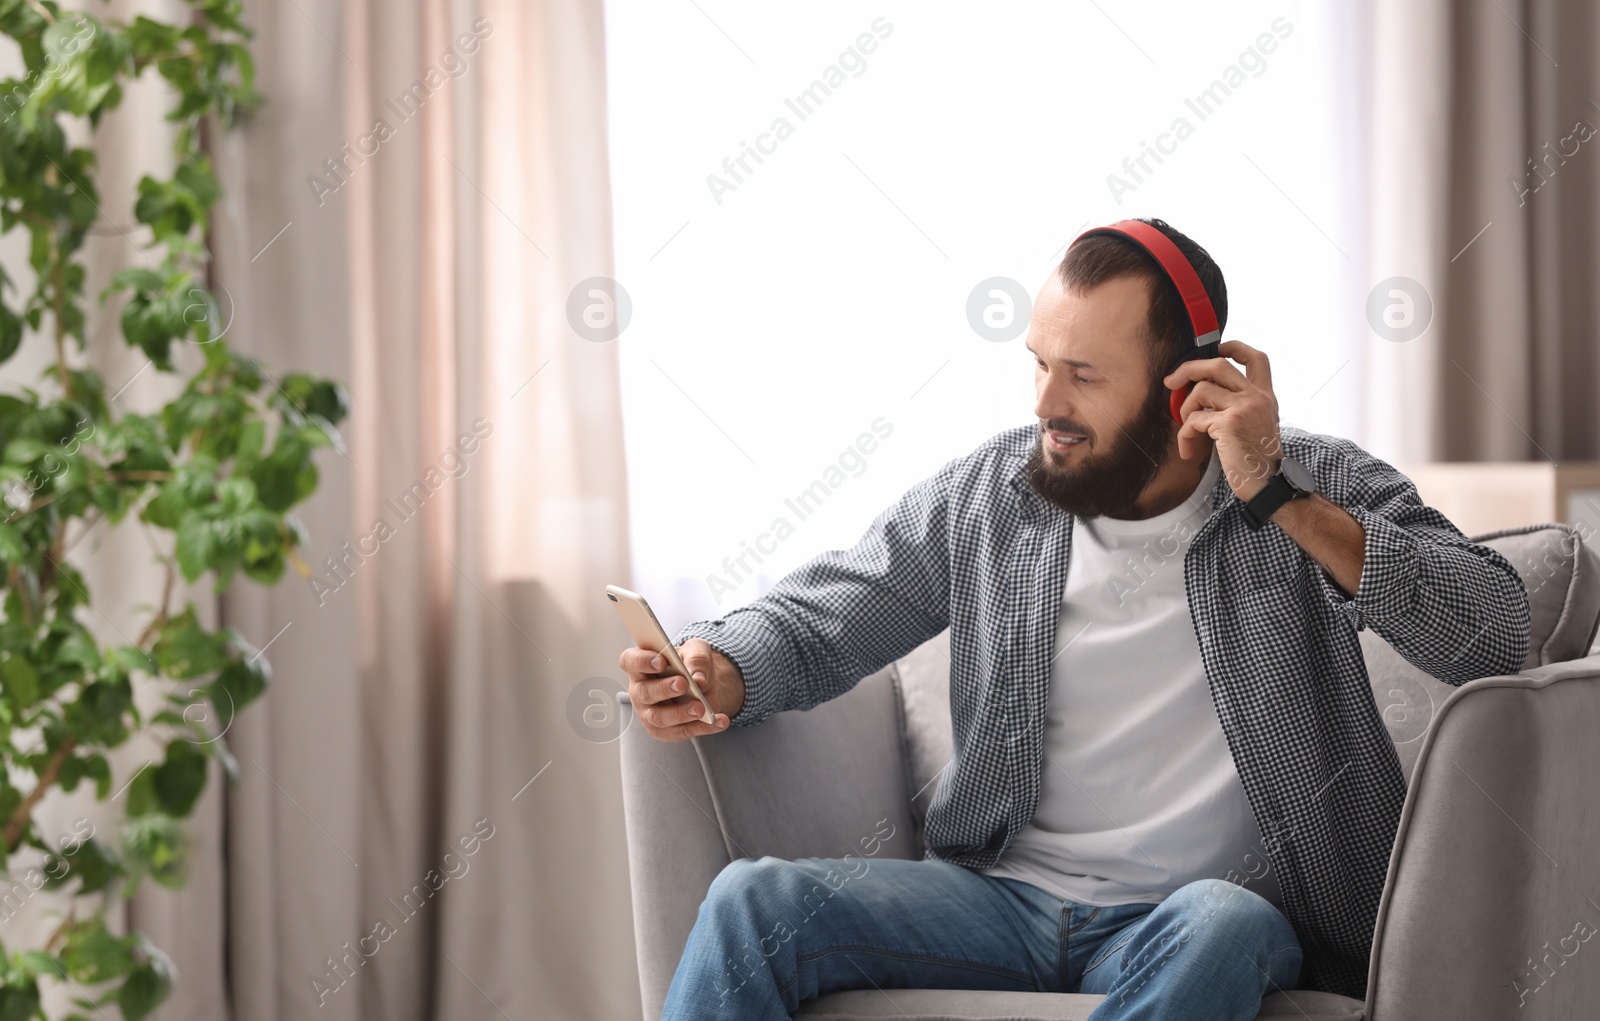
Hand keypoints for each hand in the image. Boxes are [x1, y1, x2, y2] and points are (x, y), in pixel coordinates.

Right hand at [617, 637, 744, 742]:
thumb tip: (698, 679)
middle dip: (664, 689)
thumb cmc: (691, 664)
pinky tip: (719, 721)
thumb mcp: (698, 651)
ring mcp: (649, 713)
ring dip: (680, 713)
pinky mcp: (664, 731)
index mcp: (642, 665)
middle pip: (644, 692)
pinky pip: (681, 732)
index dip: (642, 661)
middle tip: (683, 684)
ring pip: (659, 717)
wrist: (703, 684)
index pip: (630, 661)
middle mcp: (640, 690)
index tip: (661, 661)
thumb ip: (697, 658)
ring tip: (700, 708)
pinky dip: (702, 727)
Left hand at [1164, 339, 1283, 500]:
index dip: (1234, 347)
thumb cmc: (1257, 460)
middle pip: (1219, 364)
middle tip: (1171, 382)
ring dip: (1185, 409)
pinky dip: (1185, 434)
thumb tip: (1201, 395)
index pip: (1256, 358)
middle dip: (1189, 368)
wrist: (1268, 485)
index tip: (1216, 349)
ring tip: (1187, 429)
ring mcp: (1244, 408)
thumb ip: (1238, 406)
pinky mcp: (1229, 424)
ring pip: (1201, 390)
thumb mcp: (1256, 425)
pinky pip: (1194, 419)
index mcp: (1265, 396)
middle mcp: (1257, 397)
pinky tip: (1188, 450)